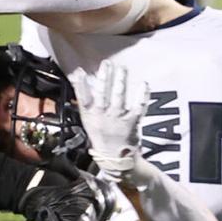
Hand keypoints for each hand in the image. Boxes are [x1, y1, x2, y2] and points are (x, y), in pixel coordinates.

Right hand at [70, 63, 148, 181]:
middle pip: (102, 93)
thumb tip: (77, 76)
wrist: (115, 157)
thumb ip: (84, 98)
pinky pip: (138, 106)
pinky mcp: (132, 122)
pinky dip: (141, 95)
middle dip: (104, 77)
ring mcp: (117, 119)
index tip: (80, 71)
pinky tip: (143, 84)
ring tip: (122, 69)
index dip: (81, 84)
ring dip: (120, 81)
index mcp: (90, 114)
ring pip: (118, 97)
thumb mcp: (87, 118)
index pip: (83, 97)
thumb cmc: (100, 134)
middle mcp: (102, 115)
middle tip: (107, 63)